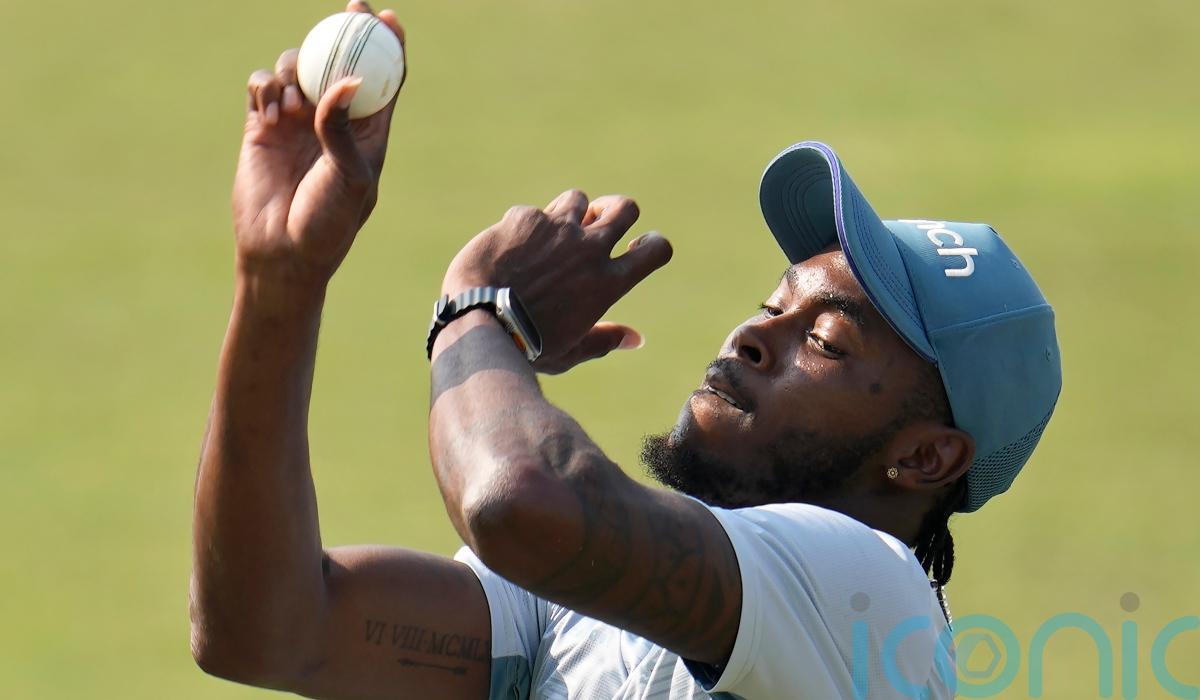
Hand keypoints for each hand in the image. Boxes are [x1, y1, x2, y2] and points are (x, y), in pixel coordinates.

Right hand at [232, 1, 406, 292]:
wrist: (282, 251)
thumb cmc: (328, 222)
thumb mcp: (349, 176)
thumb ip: (344, 129)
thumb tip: (348, 80)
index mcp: (368, 132)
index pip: (384, 79)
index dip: (388, 45)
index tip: (387, 17)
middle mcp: (334, 120)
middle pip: (340, 60)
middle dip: (344, 31)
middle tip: (348, 10)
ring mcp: (297, 121)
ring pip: (299, 68)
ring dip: (296, 71)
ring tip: (293, 107)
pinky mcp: (261, 126)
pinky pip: (263, 86)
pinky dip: (266, 86)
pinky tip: (270, 110)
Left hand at [442, 190, 672, 373]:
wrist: (480, 323)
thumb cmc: (525, 347)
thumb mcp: (570, 353)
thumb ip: (604, 340)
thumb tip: (635, 338)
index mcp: (607, 283)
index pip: (656, 249)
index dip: (653, 244)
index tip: (636, 247)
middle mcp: (589, 250)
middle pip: (626, 208)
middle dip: (615, 211)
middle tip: (597, 224)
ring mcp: (557, 229)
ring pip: (578, 199)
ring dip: (569, 213)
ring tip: (546, 237)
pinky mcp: (525, 219)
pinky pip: (532, 214)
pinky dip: (524, 229)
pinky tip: (506, 252)